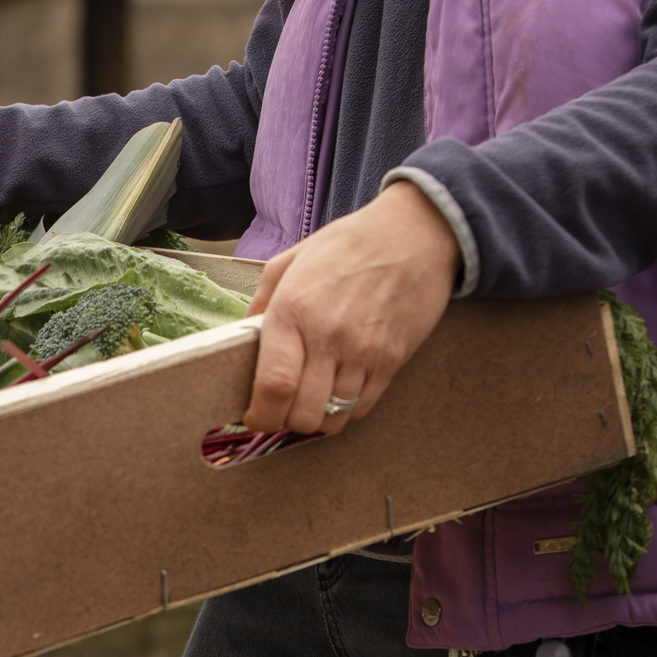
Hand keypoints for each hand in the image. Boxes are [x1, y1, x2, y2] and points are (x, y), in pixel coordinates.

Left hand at [242, 180, 460, 434]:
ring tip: (310, 402)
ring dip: (317, 420)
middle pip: (303, 413)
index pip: (274, 386)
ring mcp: (364, 352)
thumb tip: (242, 338)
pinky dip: (346, 412)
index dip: (260, 415)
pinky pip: (363, 407)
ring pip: (334, 418)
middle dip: (285, 422)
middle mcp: (328, 337)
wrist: (414, 233)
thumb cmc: (347, 244)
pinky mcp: (392, 360)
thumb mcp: (291, 260)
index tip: (254, 417)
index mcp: (293, 312)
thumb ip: (261, 302)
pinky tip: (337, 393)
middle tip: (282, 410)